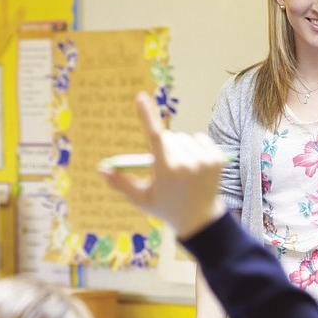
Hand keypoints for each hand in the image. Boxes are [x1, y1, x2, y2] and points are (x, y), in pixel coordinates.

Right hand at [101, 93, 226, 238]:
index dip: (146, 115)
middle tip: (167, 169)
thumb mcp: (141, 199)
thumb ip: (121, 183)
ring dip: (180, 148)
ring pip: (184, 138)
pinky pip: (200, 138)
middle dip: (164, 147)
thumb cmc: (166, 208)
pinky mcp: (217, 159)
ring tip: (182, 170)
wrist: (200, 220)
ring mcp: (204, 161)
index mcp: (166, 171)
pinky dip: (195, 147)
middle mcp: (186, 164)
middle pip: (168, 137)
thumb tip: (101, 169)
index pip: (154, 137)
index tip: (140, 97)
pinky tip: (195, 165)